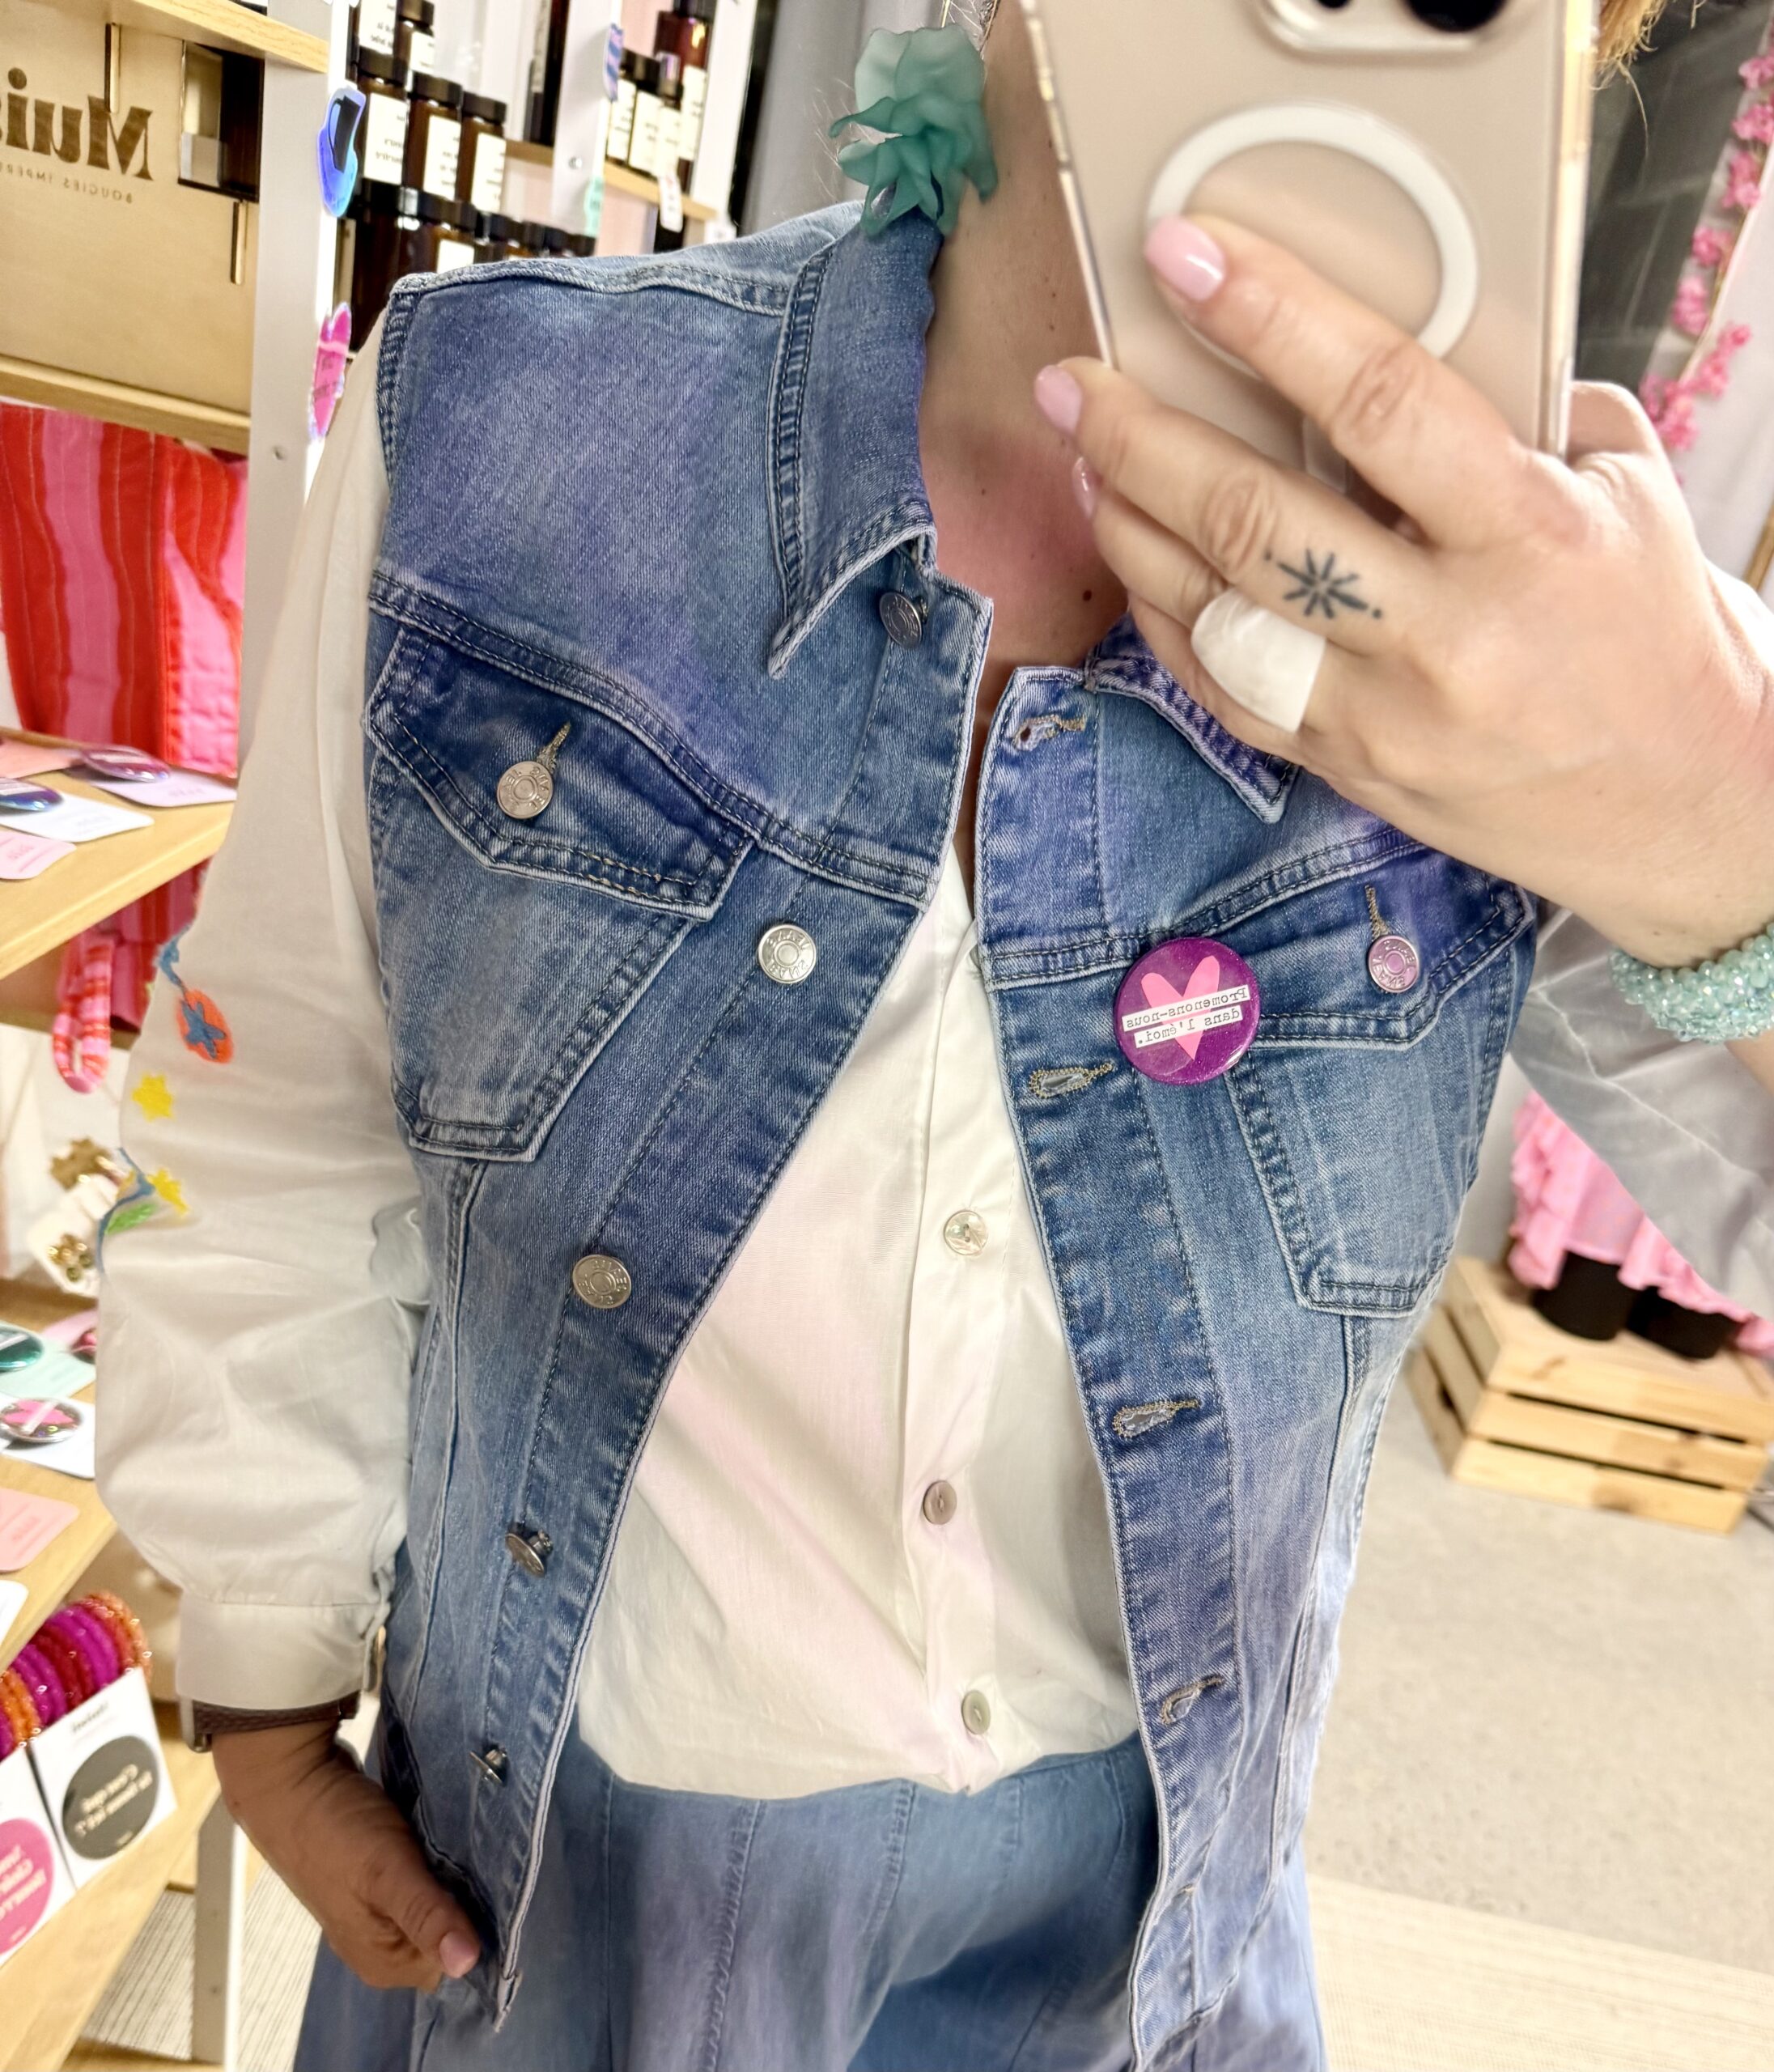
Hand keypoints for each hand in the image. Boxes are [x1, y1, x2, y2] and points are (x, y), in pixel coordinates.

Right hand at [212, 1720, 480, 1991]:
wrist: (292, 1781)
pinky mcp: (378, 1877)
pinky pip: (423, 1879)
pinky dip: (439, 1862)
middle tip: (489, 1864)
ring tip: (476, 1848)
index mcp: (384, 1962)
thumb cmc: (338, 1832)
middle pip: (448, 1932)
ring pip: (438, 1903)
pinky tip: (452, 1841)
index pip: (456, 1961)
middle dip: (469, 1902)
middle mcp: (382, 1946)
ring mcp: (377, 1910)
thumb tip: (468, 1964)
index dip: (479, 1930)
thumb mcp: (389, 1872)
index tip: (500, 1894)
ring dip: (456, 1879)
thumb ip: (427, 1917)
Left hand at [1033, 214, 1773, 969]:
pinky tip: (1134, 557)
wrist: (1682, 806)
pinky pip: (1220, 690)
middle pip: (1257, 522)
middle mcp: (1444, 634)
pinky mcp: (1344, 769)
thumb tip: (1395, 348)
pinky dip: (1164, 617)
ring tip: (1084, 458)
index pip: (1379, 403)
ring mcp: (1381, 716)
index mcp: (1529, 537)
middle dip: (1144, 439)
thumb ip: (1523, 417)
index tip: (1185, 258)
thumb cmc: (1654, 634)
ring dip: (1130, 526)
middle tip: (1072, 380)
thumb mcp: (1626, 498)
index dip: (1271, 318)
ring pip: (1214, 614)